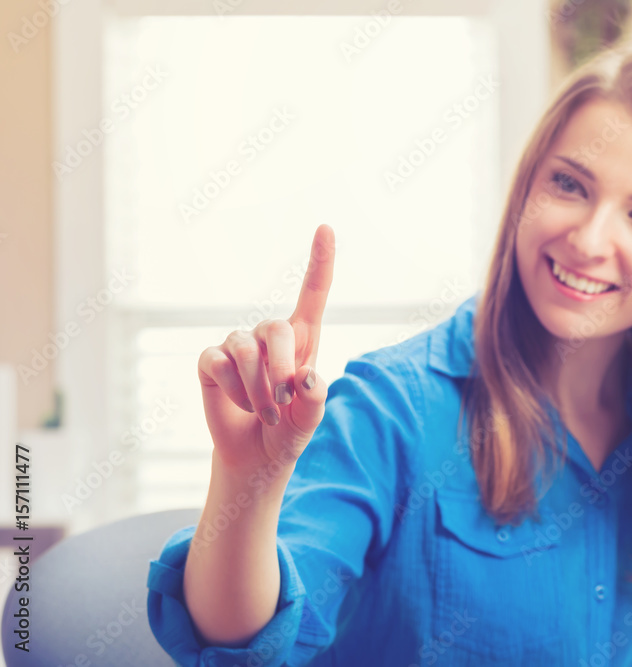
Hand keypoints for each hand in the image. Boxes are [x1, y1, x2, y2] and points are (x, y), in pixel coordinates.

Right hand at [196, 224, 334, 477]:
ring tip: (266, 413)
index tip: (325, 227)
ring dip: (257, 390)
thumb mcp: (310, 419)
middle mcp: (270, 336)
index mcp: (304, 340)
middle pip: (276, 329)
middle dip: (281, 368)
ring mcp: (238, 345)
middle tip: (283, 402)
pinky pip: (219, 364)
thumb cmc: (289, 431)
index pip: (313, 293)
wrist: (256, 455)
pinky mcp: (211, 359)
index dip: (320, 261)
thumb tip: (304, 376)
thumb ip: (315, 399)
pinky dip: (233, 391)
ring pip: (245, 352)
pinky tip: (239, 403)